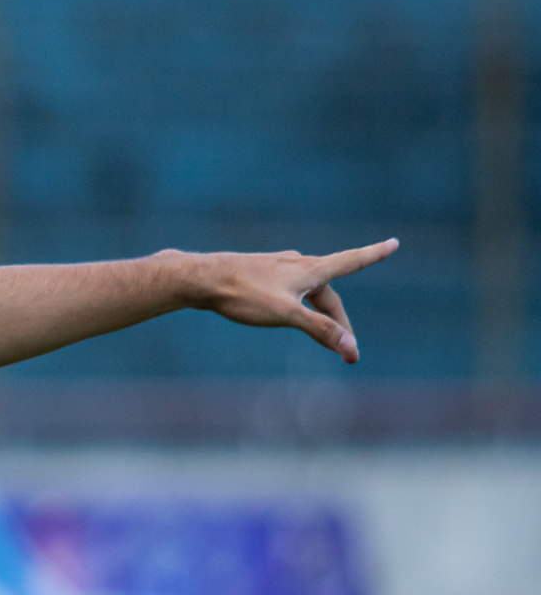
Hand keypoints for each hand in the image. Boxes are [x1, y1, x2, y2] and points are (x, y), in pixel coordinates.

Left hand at [183, 238, 397, 363]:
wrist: (200, 278)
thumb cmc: (242, 294)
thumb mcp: (285, 315)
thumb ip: (318, 330)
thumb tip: (350, 346)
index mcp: (309, 269)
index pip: (351, 262)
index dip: (374, 254)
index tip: (394, 242)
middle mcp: (296, 263)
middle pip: (328, 293)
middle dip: (339, 321)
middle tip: (346, 352)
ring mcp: (276, 266)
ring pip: (308, 290)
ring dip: (319, 312)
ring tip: (323, 333)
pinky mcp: (258, 272)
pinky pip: (288, 288)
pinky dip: (299, 303)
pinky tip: (287, 304)